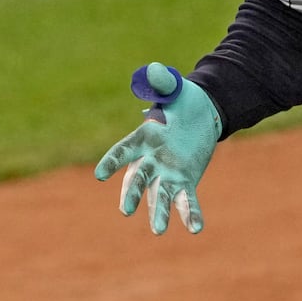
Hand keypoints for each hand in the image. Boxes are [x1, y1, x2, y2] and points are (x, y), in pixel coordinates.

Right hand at [94, 63, 221, 233]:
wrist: (202, 114)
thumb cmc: (183, 99)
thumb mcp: (175, 89)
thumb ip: (163, 83)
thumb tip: (154, 69)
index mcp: (144, 137)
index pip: (124, 150)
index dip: (112, 161)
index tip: (99, 174)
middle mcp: (151, 159)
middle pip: (137, 179)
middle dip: (131, 194)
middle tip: (126, 210)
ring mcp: (166, 173)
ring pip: (159, 196)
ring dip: (158, 214)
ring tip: (159, 231)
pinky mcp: (184, 181)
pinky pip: (186, 201)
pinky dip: (190, 214)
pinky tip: (196, 228)